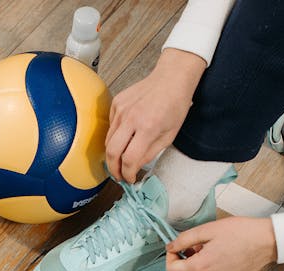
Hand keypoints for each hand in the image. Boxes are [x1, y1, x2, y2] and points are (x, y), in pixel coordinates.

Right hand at [105, 49, 205, 182]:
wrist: (171, 78)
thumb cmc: (175, 105)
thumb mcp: (169, 136)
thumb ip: (150, 153)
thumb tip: (135, 166)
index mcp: (148, 127)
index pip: (129, 159)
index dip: (127, 174)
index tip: (130, 179)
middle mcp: (131, 118)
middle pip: (112, 152)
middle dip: (113, 169)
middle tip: (119, 176)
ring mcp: (121, 109)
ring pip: (108, 140)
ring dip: (113, 155)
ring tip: (120, 161)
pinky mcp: (116, 103)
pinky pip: (110, 126)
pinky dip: (115, 137)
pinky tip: (125, 137)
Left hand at [164, 217, 277, 270]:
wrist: (266, 241)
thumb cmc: (240, 232)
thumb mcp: (208, 229)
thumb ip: (184, 239)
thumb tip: (170, 247)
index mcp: (201, 267)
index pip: (171, 270)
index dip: (169, 257)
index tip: (176, 247)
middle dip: (176, 268)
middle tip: (186, 253)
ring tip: (202, 253)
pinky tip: (214, 259)